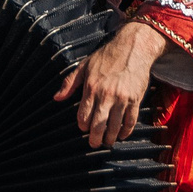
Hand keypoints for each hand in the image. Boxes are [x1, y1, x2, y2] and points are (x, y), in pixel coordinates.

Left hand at [55, 19, 163, 146]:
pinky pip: (130, 121)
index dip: (83, 126)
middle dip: (95, 138)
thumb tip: (57, 98)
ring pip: (114, 126)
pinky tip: (121, 135)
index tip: (84, 128)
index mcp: (91, 87)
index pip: (83, 115)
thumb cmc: (107, 56)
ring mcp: (121, 98)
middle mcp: (106, 95)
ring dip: (110, 138)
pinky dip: (126, 131)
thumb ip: (69, 83)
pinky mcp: (135, 99)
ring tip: (107, 141)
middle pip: (98, 125)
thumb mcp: (84, 66)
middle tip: (94, 143)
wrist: (133, 48)